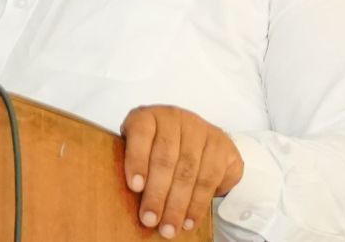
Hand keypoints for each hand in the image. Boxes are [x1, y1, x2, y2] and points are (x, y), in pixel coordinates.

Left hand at [121, 105, 243, 237]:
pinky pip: (209, 178)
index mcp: (149, 116)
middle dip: (157, 193)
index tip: (134, 186)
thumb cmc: (159, 149)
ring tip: (168, 228)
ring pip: (188, 171)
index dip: (137, 159)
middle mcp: (175, 118)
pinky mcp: (221, 145)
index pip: (141, 132)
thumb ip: (135, 166)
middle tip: (149, 220)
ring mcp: (200, 129)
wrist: (198, 140)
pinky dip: (198, 204)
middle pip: (165, 157)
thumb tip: (123, 199)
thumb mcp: (142, 151)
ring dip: (178, 204)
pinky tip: (189, 220)